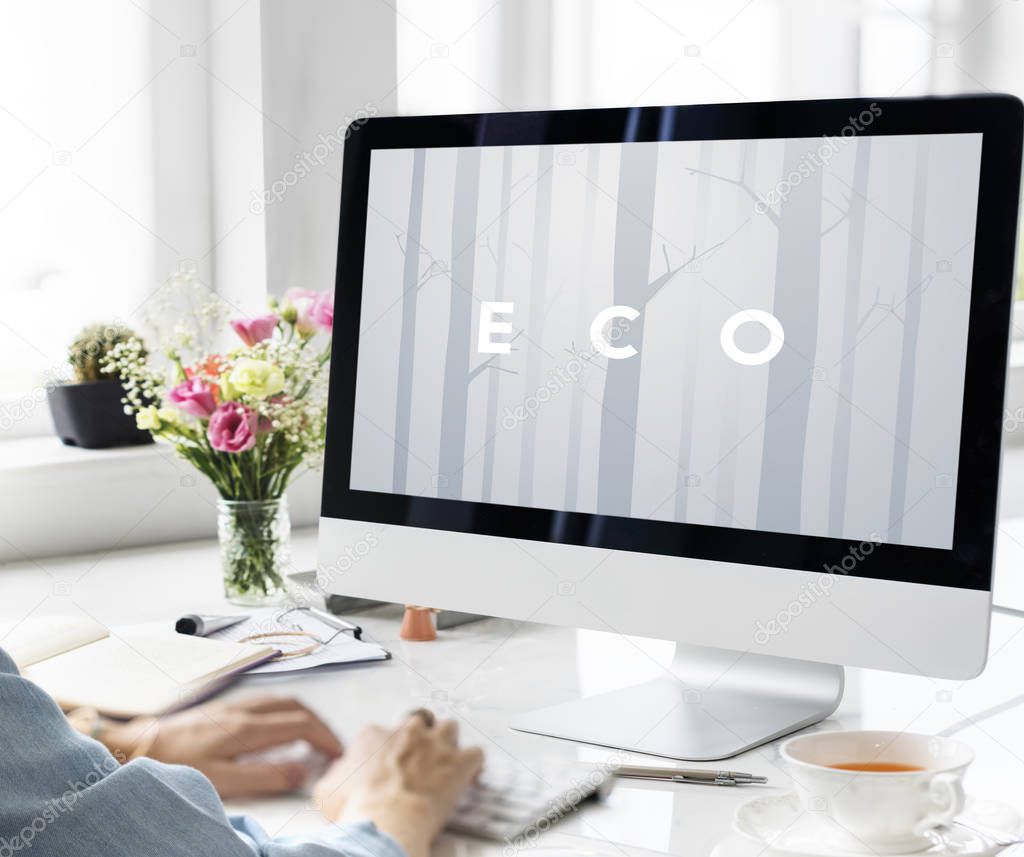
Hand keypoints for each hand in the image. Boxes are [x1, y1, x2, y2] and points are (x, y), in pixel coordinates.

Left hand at [103, 696, 342, 797]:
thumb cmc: (174, 765)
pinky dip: (285, 712)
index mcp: (248, 727)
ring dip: (304, 716)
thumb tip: (302, 771)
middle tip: (331, 745)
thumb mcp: (221, 780)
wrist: (136, 746)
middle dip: (321, 725)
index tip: (337, 753)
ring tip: (313, 736)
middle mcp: (245, 710)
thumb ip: (265, 775)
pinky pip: (266, 702)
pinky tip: (280, 727)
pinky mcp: (222, 709)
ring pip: (282, 701)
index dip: (325, 738)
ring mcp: (234, 706)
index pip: (302, 724)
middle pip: (297, 707)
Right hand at [313, 712, 482, 856]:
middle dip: (419, 738)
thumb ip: (337, 772)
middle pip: (418, 722)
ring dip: (448, 743)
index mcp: (375, 734)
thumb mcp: (327, 789)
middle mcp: (407, 731)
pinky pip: (475, 754)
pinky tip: (467, 777)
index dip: (385, 751)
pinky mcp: (459, 762)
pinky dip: (472, 765)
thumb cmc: (356, 807)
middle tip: (416, 762)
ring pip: (449, 728)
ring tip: (444, 763)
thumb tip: (340, 772)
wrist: (386, 821)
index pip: (381, 733)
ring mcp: (436, 743)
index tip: (385, 768)